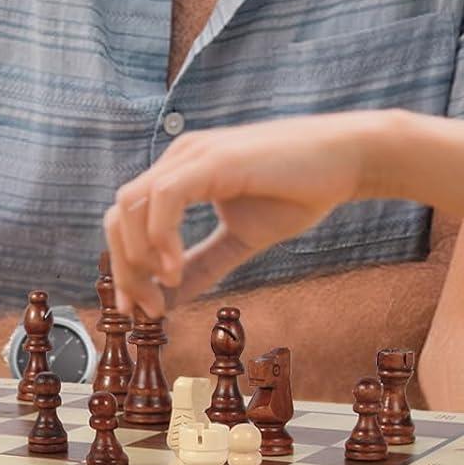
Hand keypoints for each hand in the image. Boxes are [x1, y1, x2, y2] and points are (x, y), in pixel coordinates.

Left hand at [104, 112, 384, 317]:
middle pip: (120, 214)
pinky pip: (164, 197)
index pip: (129, 218)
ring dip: (137, 256)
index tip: (143, 308)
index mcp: (181, 173)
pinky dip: (161, 238)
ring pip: (131, 205)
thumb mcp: (241, 237)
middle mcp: (179, 159)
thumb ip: (205, 263)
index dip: (126, 265)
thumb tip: (172, 297)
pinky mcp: (212, 159)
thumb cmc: (298, 191)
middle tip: (146, 309)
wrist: (343, 160)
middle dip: (124, 268)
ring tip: (164, 290)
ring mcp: (192, 155)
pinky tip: (177, 269)